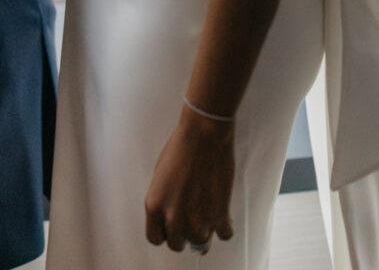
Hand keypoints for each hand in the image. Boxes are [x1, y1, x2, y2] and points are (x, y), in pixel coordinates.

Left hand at [145, 108, 234, 253]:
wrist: (203, 134)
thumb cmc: (180, 149)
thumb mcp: (161, 177)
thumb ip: (164, 201)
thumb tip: (172, 220)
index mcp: (154, 206)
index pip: (155, 238)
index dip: (164, 231)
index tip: (171, 225)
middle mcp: (173, 217)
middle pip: (177, 244)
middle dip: (183, 232)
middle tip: (190, 215)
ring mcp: (197, 220)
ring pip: (200, 242)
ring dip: (204, 228)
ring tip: (207, 208)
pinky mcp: (219, 216)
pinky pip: (224, 234)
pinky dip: (224, 225)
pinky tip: (222, 210)